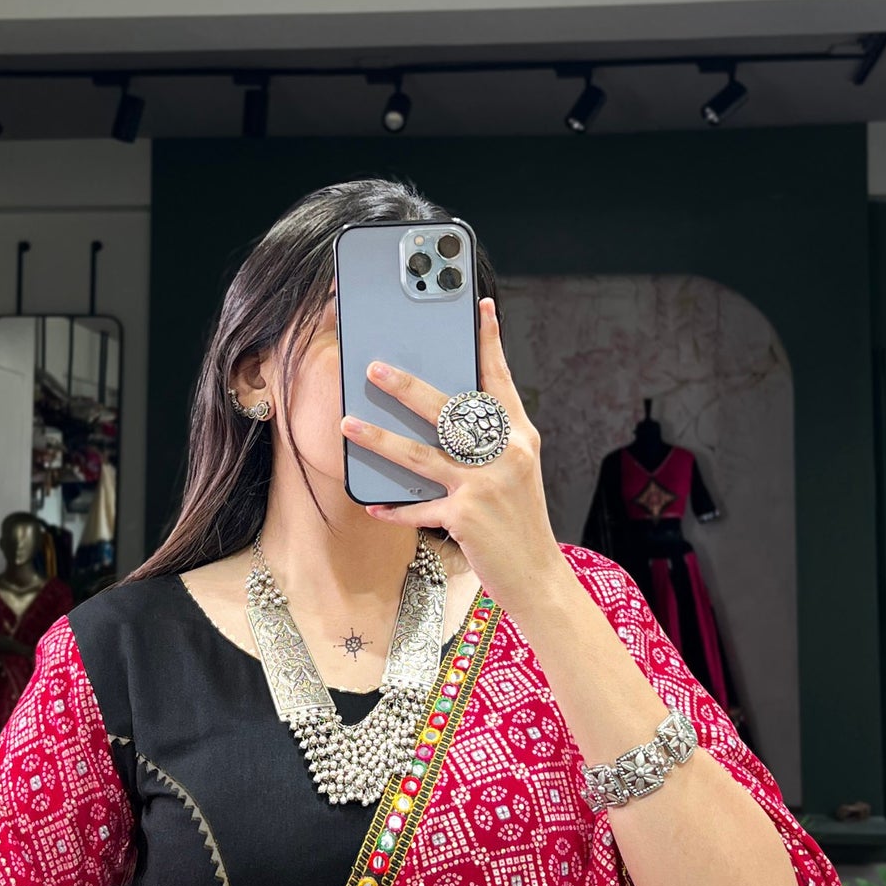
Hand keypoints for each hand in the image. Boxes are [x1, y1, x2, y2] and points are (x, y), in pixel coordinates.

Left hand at [339, 297, 569, 615]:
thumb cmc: (519, 522)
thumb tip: (446, 416)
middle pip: (448, 411)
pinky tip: (372, 504)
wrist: (538, 576)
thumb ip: (490, 442)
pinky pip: (419, 508)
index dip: (489, 344)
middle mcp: (504, 454)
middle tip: (374, 368)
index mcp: (518, 437)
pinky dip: (393, 508)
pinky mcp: (466, 516)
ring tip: (347, 424)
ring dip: (379, 439)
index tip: (479, 308)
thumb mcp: (516, 473)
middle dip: (407, 387)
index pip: (500, 381)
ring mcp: (484, 485)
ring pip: (421, 454)